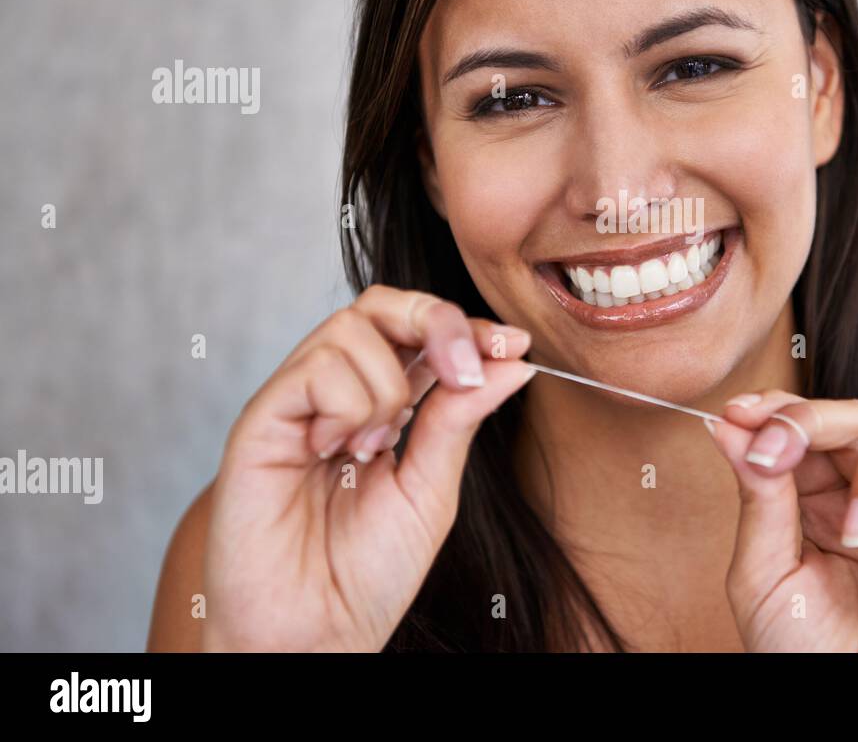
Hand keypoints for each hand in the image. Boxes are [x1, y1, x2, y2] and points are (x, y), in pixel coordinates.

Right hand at [201, 285, 534, 651]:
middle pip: (382, 304)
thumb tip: (514, 361)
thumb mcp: (433, 488)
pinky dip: (346, 403)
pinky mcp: (260, 421)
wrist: (315, 634)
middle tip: (464, 371)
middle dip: (436, 321)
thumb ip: (461, 419)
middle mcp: (339, 392)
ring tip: (375, 449)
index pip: (423, 331)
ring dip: (387, 386)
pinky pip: (314, 368)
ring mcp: (298, 402)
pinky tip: (338, 452)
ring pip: (351, 328)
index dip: (468, 328)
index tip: (514, 344)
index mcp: (386, 404)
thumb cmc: (366, 574)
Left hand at [707, 391, 857, 650]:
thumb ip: (757, 499)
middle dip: (815, 420)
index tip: (739, 413)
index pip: (811, 427)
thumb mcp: (764, 575)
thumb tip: (730, 427)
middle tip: (777, 447)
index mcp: (824, 498)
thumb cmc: (809, 653)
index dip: (779, 409)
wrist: (857, 710)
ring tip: (853, 535)